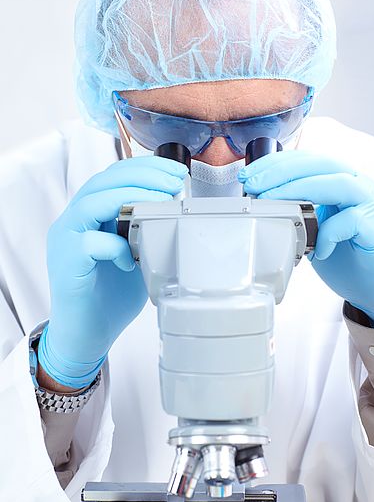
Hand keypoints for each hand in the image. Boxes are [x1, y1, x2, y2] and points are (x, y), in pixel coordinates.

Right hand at [38, 156, 187, 388]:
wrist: (88, 334)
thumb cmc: (113, 292)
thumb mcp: (137, 252)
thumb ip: (147, 228)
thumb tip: (179, 207)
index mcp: (90, 213)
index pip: (113, 175)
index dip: (145, 167)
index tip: (176, 171)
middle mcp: (74, 220)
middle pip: (103, 181)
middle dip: (143, 175)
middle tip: (174, 182)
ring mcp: (65, 240)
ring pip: (92, 203)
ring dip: (130, 198)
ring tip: (161, 203)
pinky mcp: (66, 263)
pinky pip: (89, 243)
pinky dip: (116, 246)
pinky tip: (132, 260)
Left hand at [239, 151, 373, 327]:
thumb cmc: (349, 257)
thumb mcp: (317, 228)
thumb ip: (299, 211)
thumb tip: (261, 204)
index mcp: (342, 182)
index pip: (310, 160)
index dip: (278, 162)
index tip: (249, 174)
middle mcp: (360, 187)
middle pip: (323, 163)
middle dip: (282, 170)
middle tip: (253, 184)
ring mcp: (372, 205)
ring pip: (340, 183)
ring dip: (300, 189)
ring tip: (271, 202)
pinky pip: (353, 221)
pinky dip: (329, 232)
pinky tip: (315, 250)